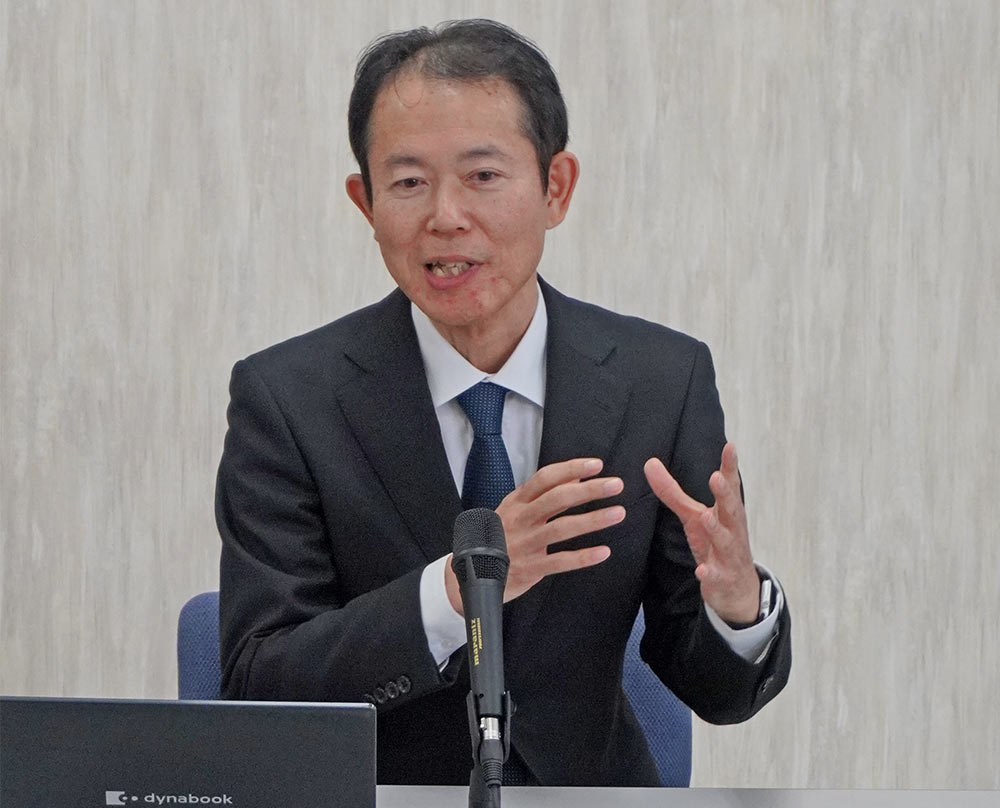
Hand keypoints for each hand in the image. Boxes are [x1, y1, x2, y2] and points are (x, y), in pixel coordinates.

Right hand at [445, 458, 623, 613]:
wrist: (468, 575)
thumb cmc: (499, 538)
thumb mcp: (515, 511)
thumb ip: (544, 495)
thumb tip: (576, 476)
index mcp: (516, 502)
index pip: (545, 478)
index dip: (571, 469)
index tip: (596, 465)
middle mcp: (520, 519)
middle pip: (558, 499)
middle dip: (589, 490)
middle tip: (616, 485)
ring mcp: (524, 544)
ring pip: (562, 528)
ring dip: (592, 520)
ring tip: (618, 513)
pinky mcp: (529, 568)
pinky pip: (560, 561)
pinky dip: (583, 557)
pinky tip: (603, 552)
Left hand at [643, 443, 759, 624]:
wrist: (736, 588)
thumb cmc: (715, 543)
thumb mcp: (692, 516)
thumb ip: (672, 491)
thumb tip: (649, 463)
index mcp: (726, 512)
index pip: (729, 486)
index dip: (729, 466)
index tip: (730, 446)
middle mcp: (731, 530)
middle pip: (731, 510)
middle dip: (725, 494)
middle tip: (717, 477)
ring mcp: (728, 554)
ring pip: (725, 541)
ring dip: (716, 529)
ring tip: (707, 516)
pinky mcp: (722, 577)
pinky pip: (716, 575)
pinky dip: (710, 573)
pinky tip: (702, 571)